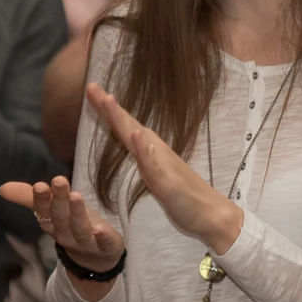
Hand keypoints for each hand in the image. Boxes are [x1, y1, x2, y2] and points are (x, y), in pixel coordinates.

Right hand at [0, 174, 124, 273]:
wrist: (97, 260)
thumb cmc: (73, 226)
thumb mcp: (54, 211)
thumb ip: (30, 197)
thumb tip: (2, 188)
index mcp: (53, 224)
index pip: (43, 212)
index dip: (41, 200)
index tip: (40, 185)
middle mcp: (66, 234)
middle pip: (61, 217)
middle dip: (59, 200)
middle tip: (59, 181)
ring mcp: (86, 242)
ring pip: (79, 228)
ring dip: (77, 213)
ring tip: (76, 196)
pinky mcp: (106, 247)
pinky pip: (104, 243)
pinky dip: (102, 237)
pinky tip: (101, 229)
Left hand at [85, 82, 241, 253]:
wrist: (210, 214)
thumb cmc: (184, 197)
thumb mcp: (156, 177)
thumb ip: (145, 160)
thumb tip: (134, 143)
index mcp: (150, 152)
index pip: (124, 128)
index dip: (107, 111)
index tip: (91, 91)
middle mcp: (155, 152)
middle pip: (128, 126)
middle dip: (109, 107)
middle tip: (91, 86)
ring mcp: (162, 165)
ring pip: (138, 139)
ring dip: (123, 120)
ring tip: (108, 100)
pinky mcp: (168, 182)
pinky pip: (153, 164)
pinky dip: (143, 149)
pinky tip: (135, 135)